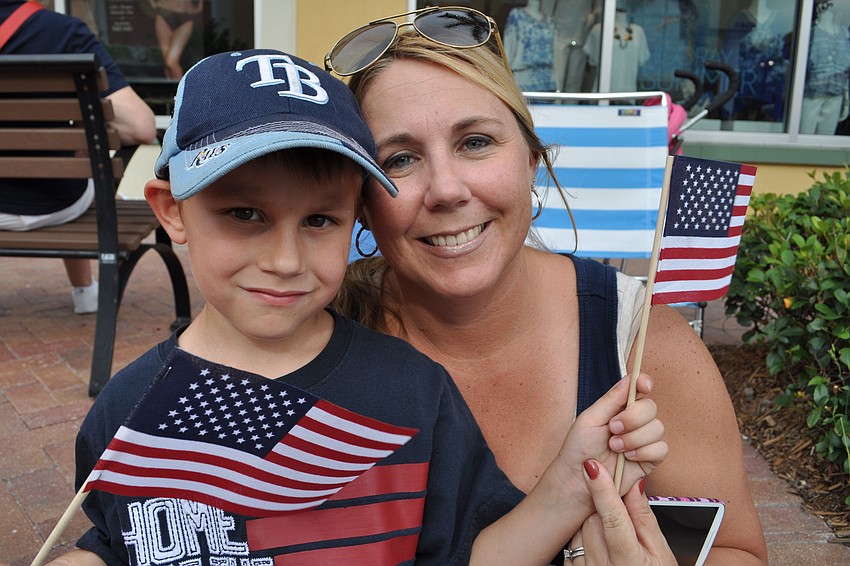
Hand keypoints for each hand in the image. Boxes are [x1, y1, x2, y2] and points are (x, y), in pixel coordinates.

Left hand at [559, 374, 666, 506]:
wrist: (579, 479)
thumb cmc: (579, 449)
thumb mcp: (590, 419)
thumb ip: (611, 400)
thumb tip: (628, 379)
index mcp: (619, 407)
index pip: (638, 388)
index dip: (644, 383)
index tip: (643, 385)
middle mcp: (634, 421)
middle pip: (651, 407)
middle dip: (632, 418)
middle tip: (613, 429)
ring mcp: (643, 440)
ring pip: (657, 428)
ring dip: (634, 438)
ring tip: (615, 447)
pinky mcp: (650, 459)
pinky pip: (661, 449)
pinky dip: (644, 452)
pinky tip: (628, 458)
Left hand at [566, 460, 676, 565]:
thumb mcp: (660, 551)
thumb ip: (644, 518)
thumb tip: (634, 485)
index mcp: (629, 562)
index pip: (612, 519)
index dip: (602, 490)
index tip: (593, 466)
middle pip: (594, 520)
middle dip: (604, 508)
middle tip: (620, 511)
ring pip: (581, 530)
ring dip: (593, 523)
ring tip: (612, 534)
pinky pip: (573, 544)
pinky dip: (585, 536)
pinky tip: (600, 543)